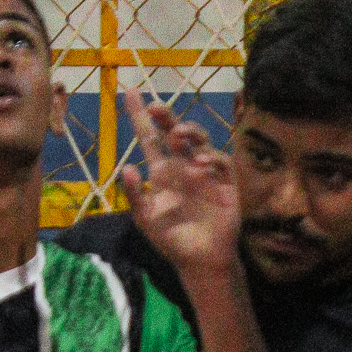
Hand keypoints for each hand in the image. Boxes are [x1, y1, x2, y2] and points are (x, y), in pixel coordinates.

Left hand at [120, 89, 240, 277]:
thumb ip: (135, 195)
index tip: (131, 92)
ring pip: (199, 140)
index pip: (149, 137)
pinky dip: (210, 157)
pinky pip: (220, 161)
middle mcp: (183, 165)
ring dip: (188, 132)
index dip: (140, 115)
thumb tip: (126, 167)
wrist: (200, 260)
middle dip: (167, 116)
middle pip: (175, 131)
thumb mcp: (146, 219)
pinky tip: (199, 164)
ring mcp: (205, 172)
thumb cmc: (171, 239)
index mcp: (161, 171)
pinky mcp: (224, 182)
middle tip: (156, 108)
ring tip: (176, 135)